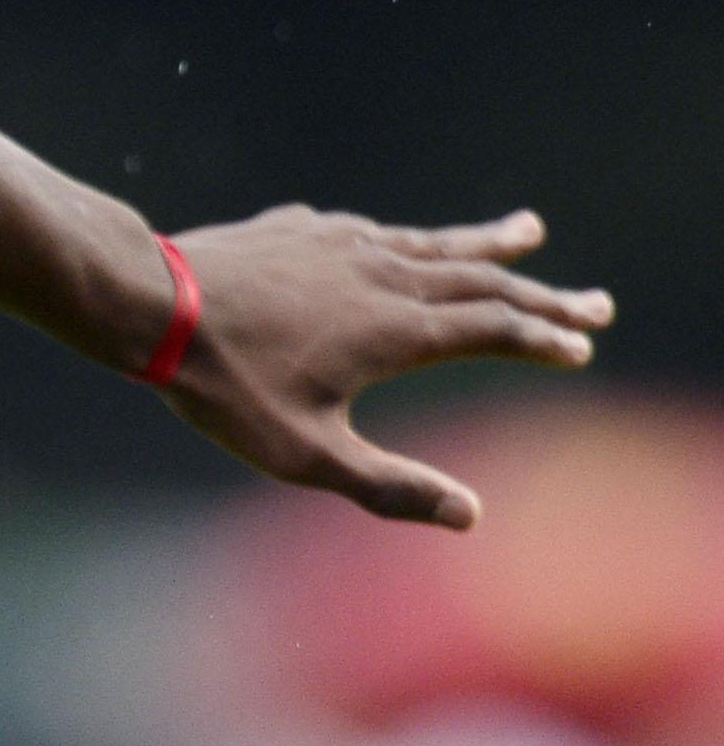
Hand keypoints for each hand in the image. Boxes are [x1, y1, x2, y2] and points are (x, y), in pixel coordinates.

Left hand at [157, 205, 612, 529]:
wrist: (151, 303)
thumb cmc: (223, 386)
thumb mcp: (305, 454)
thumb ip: (388, 487)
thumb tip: (470, 516)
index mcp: (396, 329)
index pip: (493, 330)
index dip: (542, 339)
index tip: (581, 347)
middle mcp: (381, 275)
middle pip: (480, 282)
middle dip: (542, 294)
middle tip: (595, 303)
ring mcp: (340, 244)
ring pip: (430, 244)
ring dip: (484, 245)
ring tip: (528, 231)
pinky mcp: (300, 229)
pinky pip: (371, 231)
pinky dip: (407, 238)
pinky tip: (399, 240)